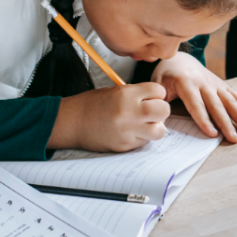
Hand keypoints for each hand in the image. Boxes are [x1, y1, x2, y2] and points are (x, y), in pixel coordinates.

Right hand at [50, 83, 170, 151]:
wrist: (72, 122)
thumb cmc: (93, 104)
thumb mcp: (116, 91)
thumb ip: (138, 94)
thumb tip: (158, 100)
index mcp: (127, 94)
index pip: (159, 91)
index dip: (157, 94)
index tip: (151, 96)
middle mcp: (130, 112)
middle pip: (164, 110)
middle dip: (161, 110)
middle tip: (152, 111)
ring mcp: (128, 131)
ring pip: (160, 131)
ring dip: (155, 127)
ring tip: (144, 124)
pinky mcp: (125, 145)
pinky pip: (144, 142)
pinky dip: (142, 137)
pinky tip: (131, 132)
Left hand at [152, 52, 236, 142]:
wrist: (179, 58)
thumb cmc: (166, 75)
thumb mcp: (157, 85)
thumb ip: (159, 101)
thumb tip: (160, 121)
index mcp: (186, 83)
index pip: (196, 105)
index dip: (205, 120)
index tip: (213, 134)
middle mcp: (204, 82)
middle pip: (217, 105)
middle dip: (227, 123)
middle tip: (235, 138)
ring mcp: (215, 82)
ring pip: (230, 100)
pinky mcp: (221, 84)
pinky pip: (235, 95)